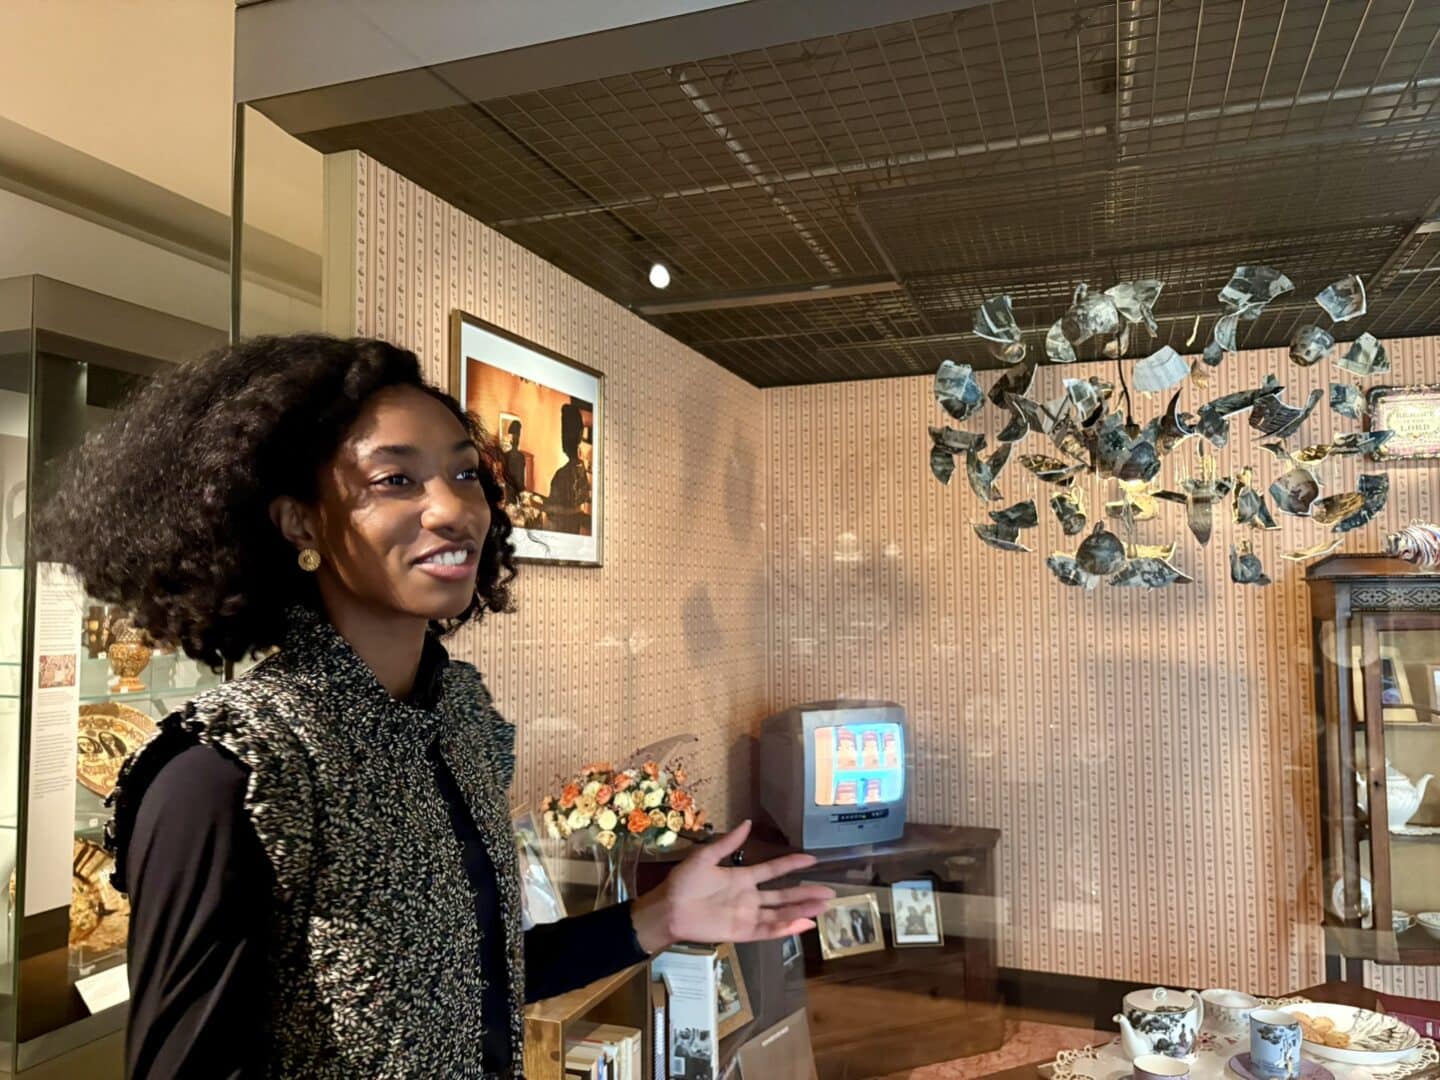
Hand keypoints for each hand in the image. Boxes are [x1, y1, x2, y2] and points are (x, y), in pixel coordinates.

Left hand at [630, 820, 834, 953]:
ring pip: (780, 914)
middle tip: (829, 892)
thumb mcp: (706, 856)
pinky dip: (785, 929)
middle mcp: (749, 897)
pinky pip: (767, 931)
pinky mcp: (741, 932)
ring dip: (801, 910)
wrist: (668, 908)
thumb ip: (728, 843)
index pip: (774, 871)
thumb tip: (747, 823)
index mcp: (742, 878)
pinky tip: (802, 925)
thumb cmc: (684, 882)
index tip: (812, 858)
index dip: (792, 864)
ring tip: (822, 907)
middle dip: (806, 893)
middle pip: (784, 895)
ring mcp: (747, 916)